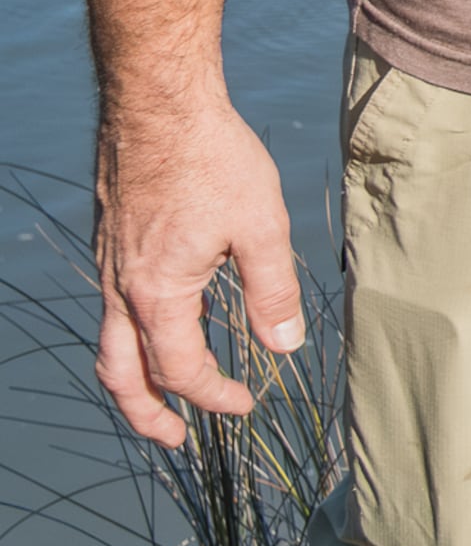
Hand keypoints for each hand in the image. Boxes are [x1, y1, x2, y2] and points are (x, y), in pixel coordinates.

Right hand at [92, 94, 301, 446]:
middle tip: (177, 439)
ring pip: (110, 345)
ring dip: (134, 381)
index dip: (213, 398)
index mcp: (158, 295)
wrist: (158, 106)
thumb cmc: (212, 159)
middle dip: (148, 415)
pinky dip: (133, 338)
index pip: (182, 371)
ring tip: (163, 398)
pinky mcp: (112, 245)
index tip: (244, 405)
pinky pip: (113, 311)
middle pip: (122, 376)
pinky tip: (166, 327)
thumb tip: (284, 347)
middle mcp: (122, 290)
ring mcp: (110, 268)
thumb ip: (272, 291)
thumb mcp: (261, 226)